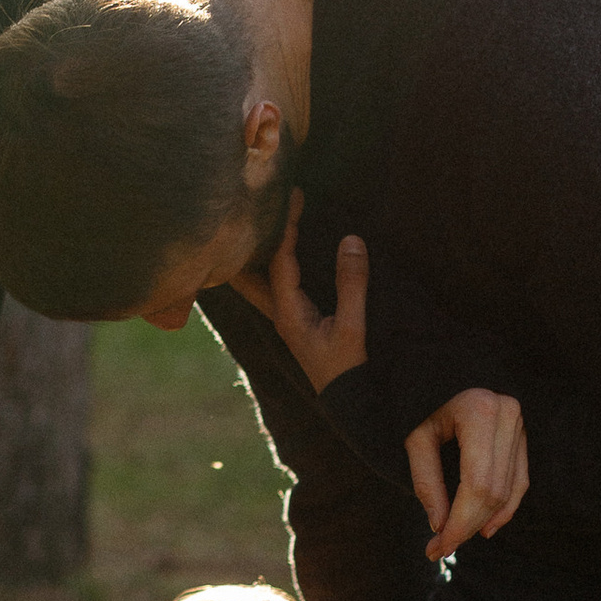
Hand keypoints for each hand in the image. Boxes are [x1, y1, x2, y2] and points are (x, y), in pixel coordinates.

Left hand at [230, 195, 367, 394]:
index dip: (286, 229)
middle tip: (247, 211)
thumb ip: (352, 285)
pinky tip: (277, 250)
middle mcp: (279, 313)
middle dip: (248, 243)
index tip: (293, 199)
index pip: (279, 262)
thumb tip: (351, 240)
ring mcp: (285, 316)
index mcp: (288, 313)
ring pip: (258, 280)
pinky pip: (275, 283)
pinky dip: (272, 263)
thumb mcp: (353, 327)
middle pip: (249, 274)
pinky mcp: (296, 318)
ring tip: (254, 224)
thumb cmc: (347, 367)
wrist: (349, 401)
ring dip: (255, 253)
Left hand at [406, 388, 528, 560]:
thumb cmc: (422, 403)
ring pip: (507, 491)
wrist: (442, 371)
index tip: (439, 546)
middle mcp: (508, 416)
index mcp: (480, 412)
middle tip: (440, 548)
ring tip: (454, 539)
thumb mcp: (416, 438)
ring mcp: (520, 425)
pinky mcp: (523, 436)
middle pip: (493, 491)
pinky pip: (520, 482)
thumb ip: (426, 481)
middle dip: (467, 526)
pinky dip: (504, 509)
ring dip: (482, 522)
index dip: (461, 521)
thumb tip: (440, 526)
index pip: (477, 484)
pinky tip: (486, 529)